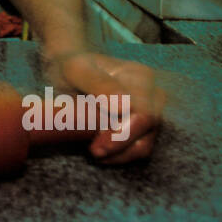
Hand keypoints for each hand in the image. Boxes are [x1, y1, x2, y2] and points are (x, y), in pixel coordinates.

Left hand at [43, 50, 164, 163]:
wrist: (69, 69)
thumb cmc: (75, 66)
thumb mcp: (79, 69)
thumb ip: (99, 84)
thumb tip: (122, 107)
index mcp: (142, 78)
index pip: (144, 114)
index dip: (123, 133)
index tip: (99, 143)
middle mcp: (152, 96)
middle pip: (147, 132)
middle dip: (119, 146)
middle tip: (93, 151)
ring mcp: (149, 114)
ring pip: (143, 145)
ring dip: (119, 154)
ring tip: (93, 151)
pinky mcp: (140, 130)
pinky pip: (135, 150)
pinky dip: (117, 155)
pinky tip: (98, 149)